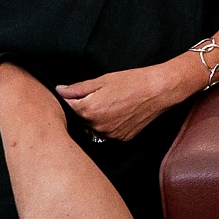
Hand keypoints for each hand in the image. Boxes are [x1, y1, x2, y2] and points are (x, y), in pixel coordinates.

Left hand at [55, 63, 190, 140]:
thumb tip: (60, 91)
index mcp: (88, 110)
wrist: (159, 90)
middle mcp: (97, 126)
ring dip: (96, 119)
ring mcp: (110, 134)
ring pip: (93, 128)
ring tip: (111, 104)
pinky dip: (109, 125)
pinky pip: (108, 133)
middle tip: (99, 96)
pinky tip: (119, 113)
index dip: (70, 98)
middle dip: (83, 109)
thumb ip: (78, 88)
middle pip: (80, 119)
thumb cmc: (132, 81)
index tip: (75, 93)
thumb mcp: (102, 80)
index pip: (67, 107)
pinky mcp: (122, 138)